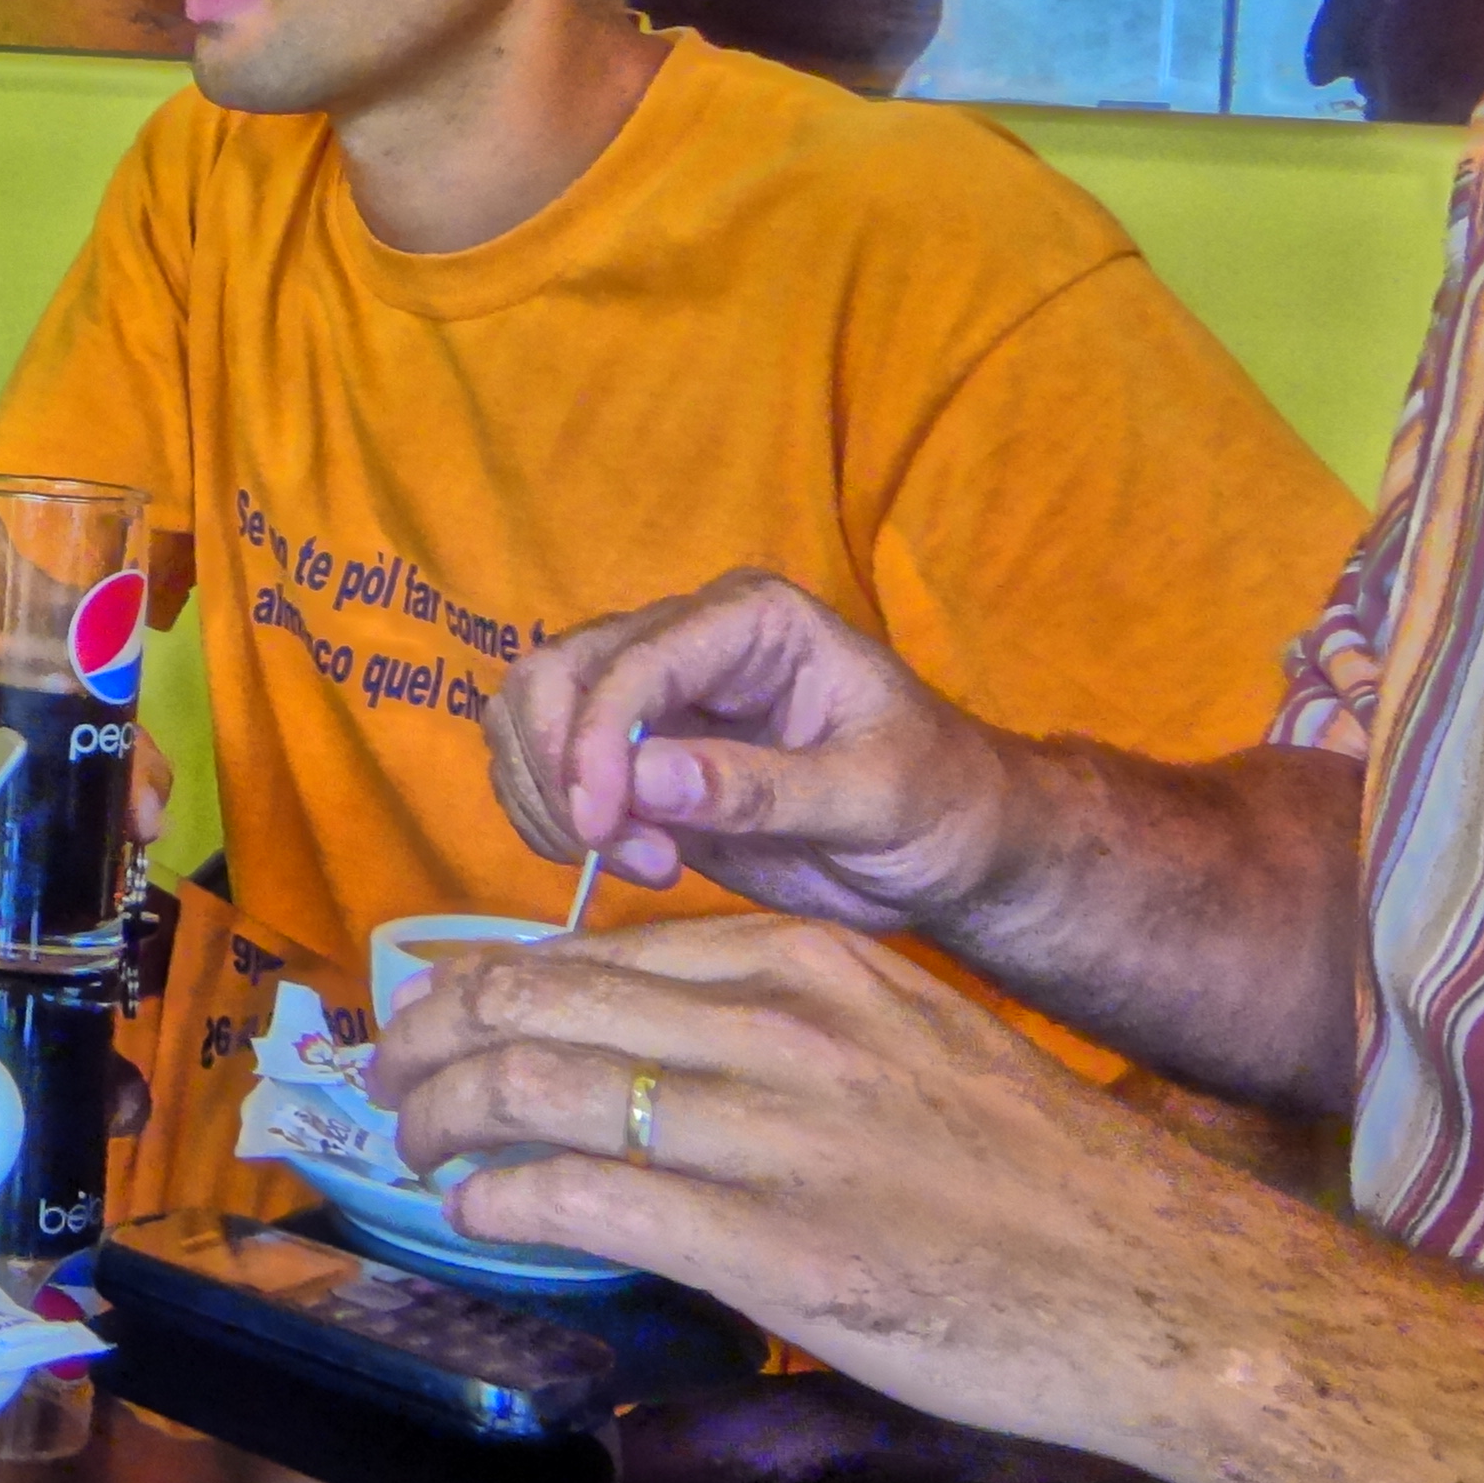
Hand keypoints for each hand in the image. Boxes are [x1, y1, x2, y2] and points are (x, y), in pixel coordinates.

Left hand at [367, 914, 1272, 1463]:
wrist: (1167, 1287)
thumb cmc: (1037, 1179)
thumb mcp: (904, 1043)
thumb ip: (781, 1029)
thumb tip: (658, 1047)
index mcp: (805, 965)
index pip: (592, 949)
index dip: (489, 983)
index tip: (441, 1014)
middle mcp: (775, 1027)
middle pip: (538, 1000)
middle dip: (434, 1038)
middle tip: (388, 1076)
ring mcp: (769, 1134)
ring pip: (538, 1087)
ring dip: (445, 1117)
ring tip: (413, 1145)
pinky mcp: (771, 1246)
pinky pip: (582, 1197)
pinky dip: (503, 1200)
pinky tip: (477, 1214)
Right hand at [485, 569, 1007, 931]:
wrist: (954, 851)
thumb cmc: (940, 806)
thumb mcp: (875, 799)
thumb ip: (764, 788)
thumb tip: (646, 778)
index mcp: (752, 622)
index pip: (634, 661)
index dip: (597, 740)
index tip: (601, 827)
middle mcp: (687, 641)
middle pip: (556, 672)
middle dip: (559, 766)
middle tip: (613, 850)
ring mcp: (653, 698)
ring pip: (529, 712)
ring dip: (546, 795)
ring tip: (634, 860)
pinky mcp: (632, 757)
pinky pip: (543, 766)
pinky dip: (546, 814)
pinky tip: (617, 858)